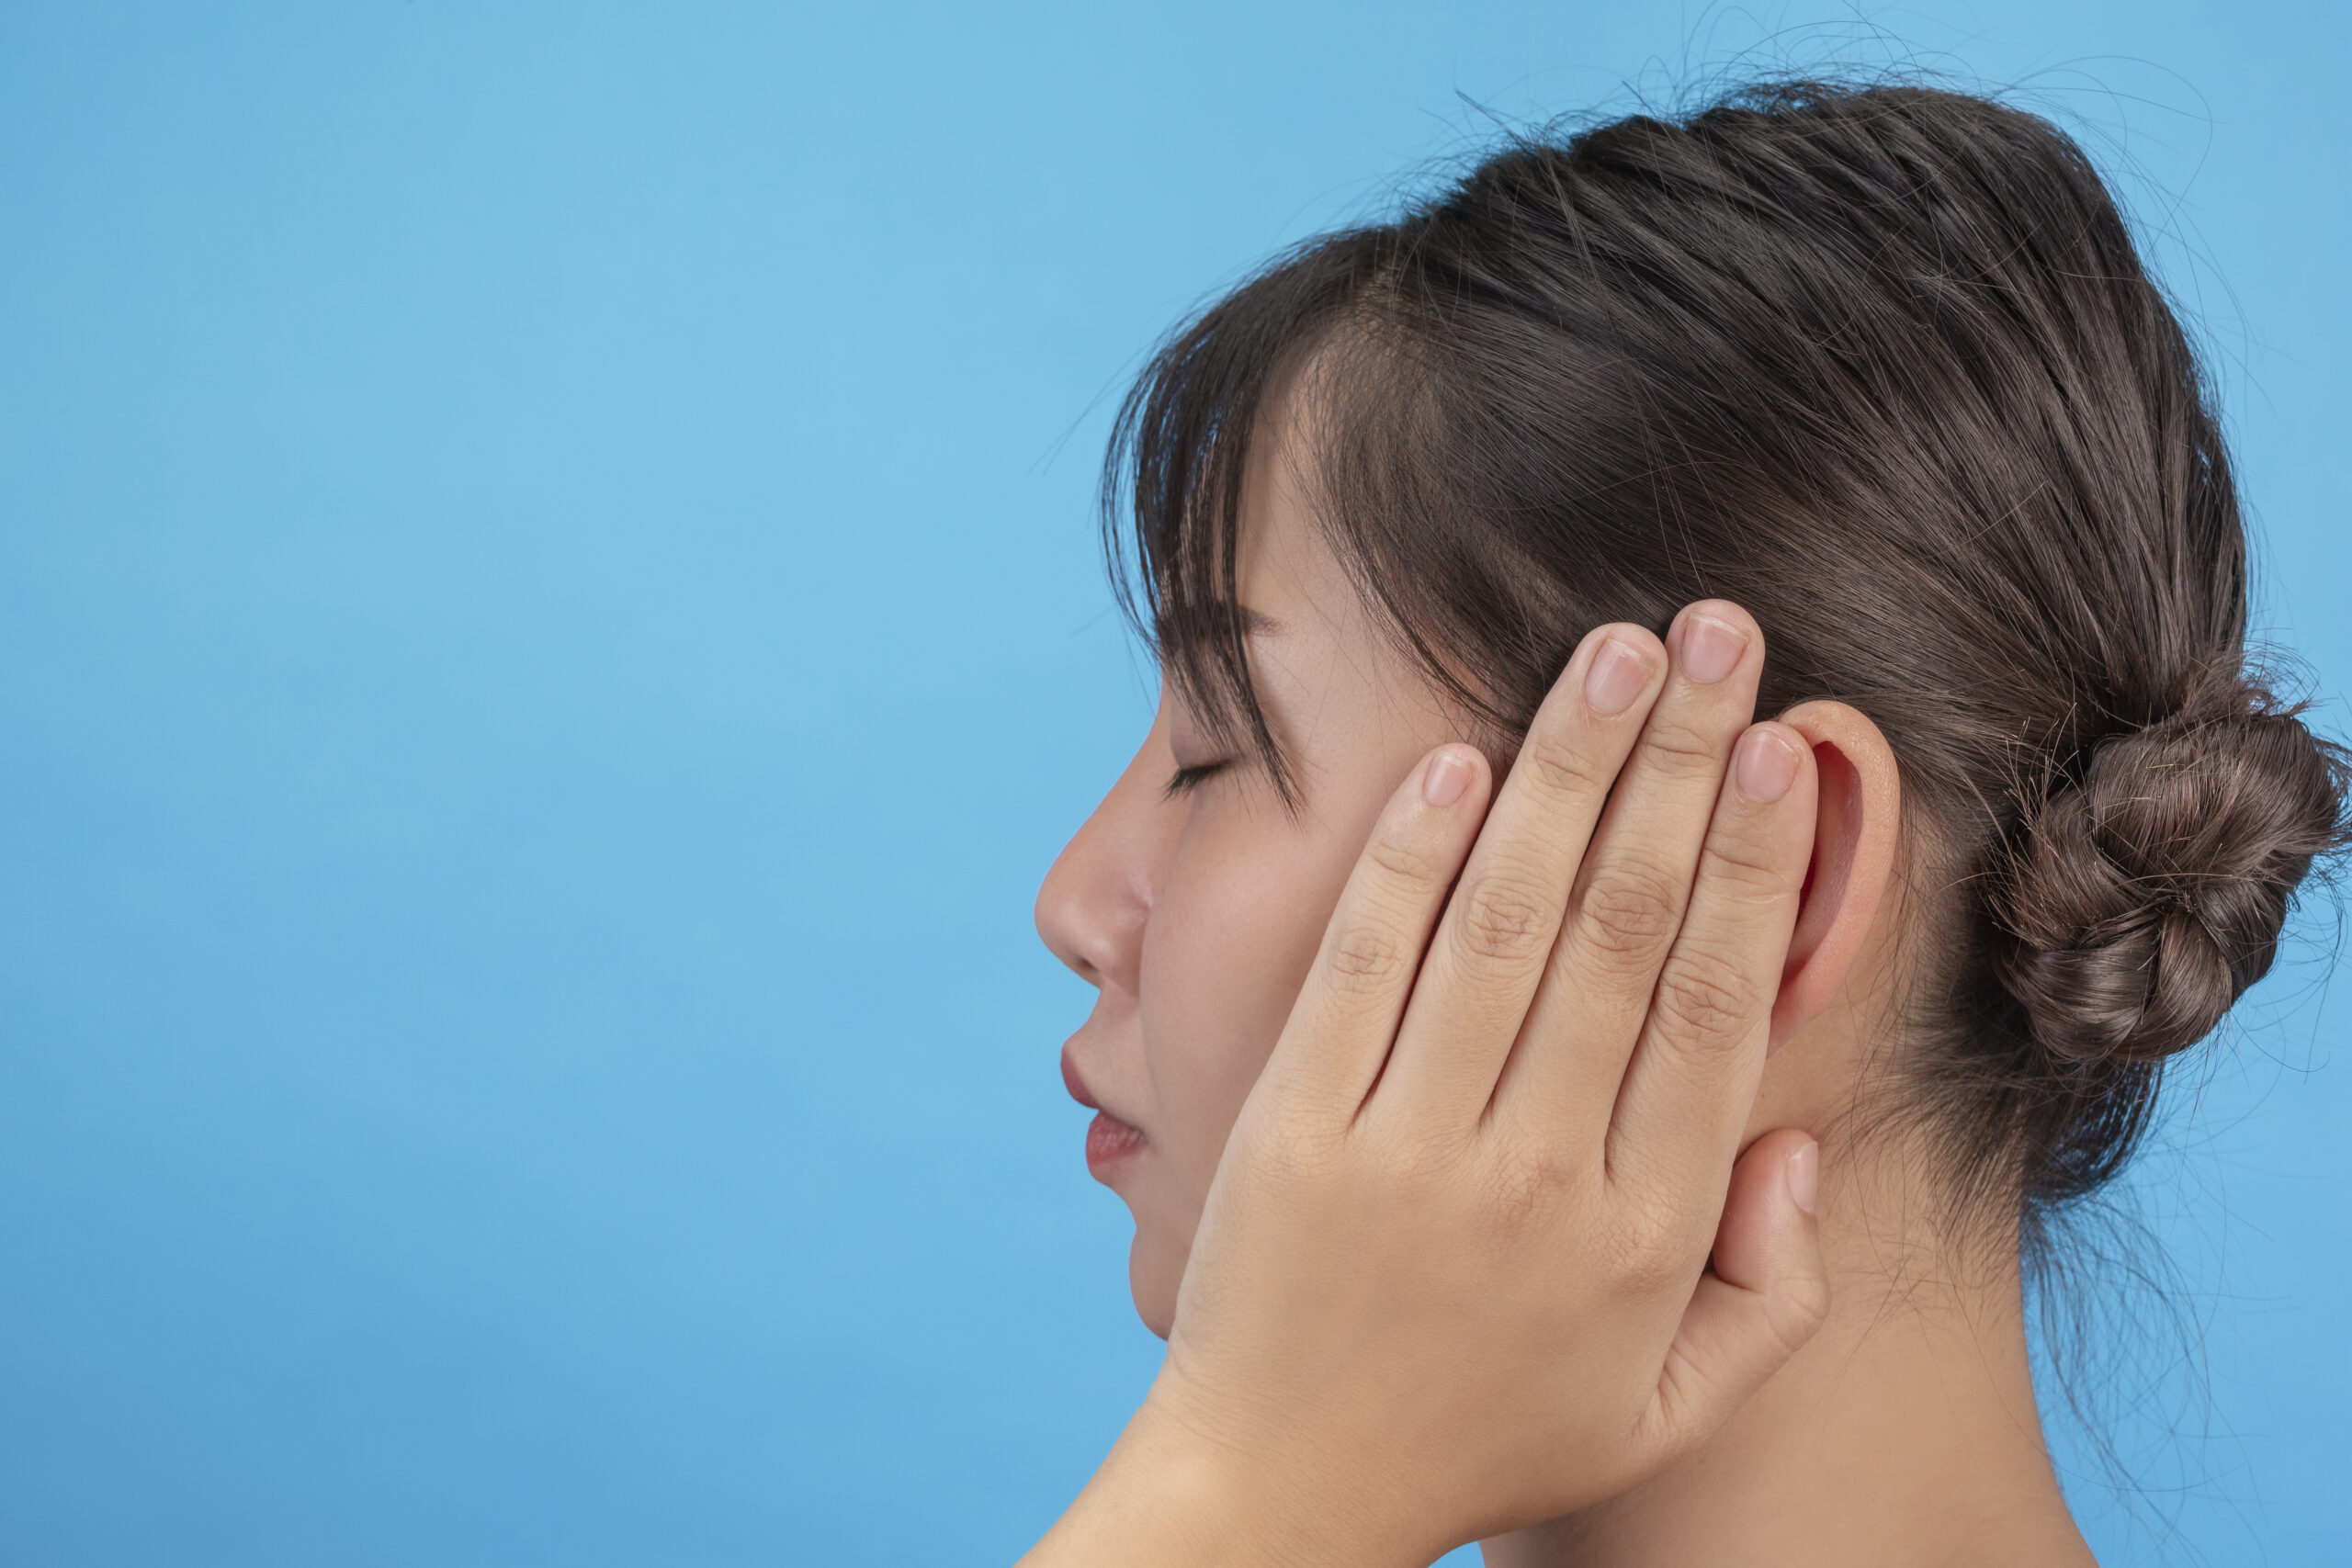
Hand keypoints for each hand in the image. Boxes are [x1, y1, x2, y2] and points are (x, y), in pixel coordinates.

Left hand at [1025, 602, 1827, 1567]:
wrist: (1280, 1492)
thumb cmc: (1485, 1432)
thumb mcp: (1666, 1404)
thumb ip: (1770, 1288)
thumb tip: (1803, 1141)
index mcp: (1642, 1231)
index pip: (1714, 1010)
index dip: (1758, 867)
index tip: (1789, 748)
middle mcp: (1536, 1175)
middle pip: (1623, 932)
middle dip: (1681, 767)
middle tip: (1720, 635)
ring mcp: (1407, 1145)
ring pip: (1504, 925)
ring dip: (1565, 772)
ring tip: (1614, 652)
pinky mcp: (1293, 1128)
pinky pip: (1362, 967)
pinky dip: (1409, 859)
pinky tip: (1456, 758)